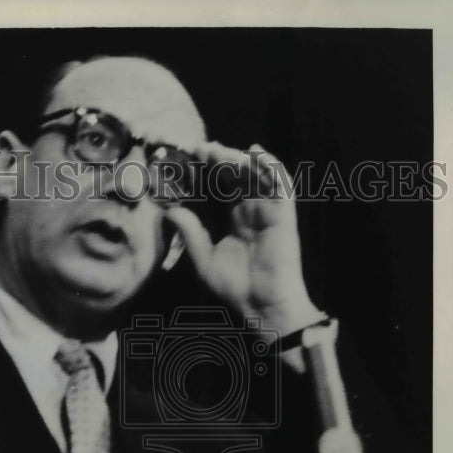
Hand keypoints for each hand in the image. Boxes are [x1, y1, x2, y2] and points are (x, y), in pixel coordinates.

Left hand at [165, 142, 321, 338]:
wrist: (262, 304)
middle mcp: (252, 210)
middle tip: (199, 149)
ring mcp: (268, 210)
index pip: (220, 186)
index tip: (187, 159)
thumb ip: (189, 232)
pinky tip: (254, 153)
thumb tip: (169, 210)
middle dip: (219, 159)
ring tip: (217, 152)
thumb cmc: (236, 286)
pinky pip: (281, 182)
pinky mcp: (284, 213)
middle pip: (236, 175)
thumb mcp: (204, 258)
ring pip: (256, 173)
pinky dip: (270, 165)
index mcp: (234, 219)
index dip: (207, 171)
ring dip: (238, 159)